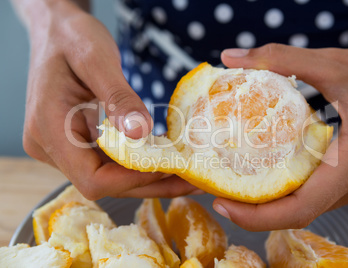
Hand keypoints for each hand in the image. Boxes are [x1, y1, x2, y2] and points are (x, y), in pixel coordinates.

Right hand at [21, 0, 196, 199]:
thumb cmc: (70, 37)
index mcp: (48, 128)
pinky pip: (110, 160)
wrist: (55, 31)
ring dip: (148, 175)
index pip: (91, 178)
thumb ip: (117, 97)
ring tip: (187, 170)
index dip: (132, 179)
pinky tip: (166, 155)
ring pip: (110, 176)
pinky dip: (138, 161)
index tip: (169, 165)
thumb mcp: (95, 58)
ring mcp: (63, 146)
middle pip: (105, 183)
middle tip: (192, 175)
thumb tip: (141, 133)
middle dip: (150, 181)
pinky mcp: (77, 141)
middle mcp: (51, 145)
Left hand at [213, 43, 347, 230]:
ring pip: (307, 204)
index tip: (222, 204)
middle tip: (218, 192)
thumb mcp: (333, 63)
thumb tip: (232, 58)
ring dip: (269, 201)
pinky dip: (286, 189)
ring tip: (232, 183)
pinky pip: (315, 192)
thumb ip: (281, 58)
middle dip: (254, 210)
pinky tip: (263, 172)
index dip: (257, 215)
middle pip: (298, 211)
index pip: (301, 208)